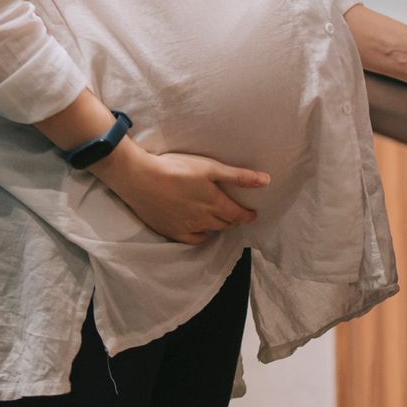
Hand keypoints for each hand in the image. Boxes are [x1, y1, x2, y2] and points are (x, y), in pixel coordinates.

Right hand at [90, 140, 270, 245]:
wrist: (140, 178)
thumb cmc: (175, 168)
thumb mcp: (209, 167)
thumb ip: (238, 176)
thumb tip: (266, 181)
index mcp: (216, 203)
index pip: (238, 215)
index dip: (248, 215)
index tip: (252, 213)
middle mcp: (204, 219)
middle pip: (226, 224)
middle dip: (234, 219)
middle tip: (236, 213)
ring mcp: (187, 227)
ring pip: (210, 231)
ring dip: (218, 226)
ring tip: (219, 219)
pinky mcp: (171, 231)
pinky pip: (192, 239)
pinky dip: (200, 235)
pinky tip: (200, 229)